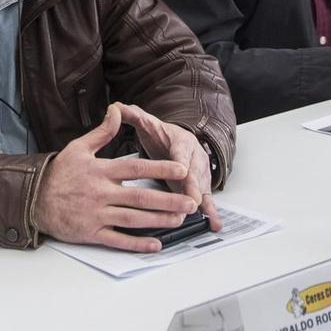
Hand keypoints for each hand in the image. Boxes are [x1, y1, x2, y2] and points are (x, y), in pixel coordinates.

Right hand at [31, 103, 198, 252]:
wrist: (33, 199)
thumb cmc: (58, 173)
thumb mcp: (78, 147)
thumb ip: (102, 132)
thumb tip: (116, 110)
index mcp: (101, 171)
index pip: (135, 169)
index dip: (159, 169)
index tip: (180, 170)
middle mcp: (101, 194)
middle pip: (140, 198)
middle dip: (168, 201)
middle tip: (190, 202)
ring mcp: (97, 215)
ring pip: (133, 219)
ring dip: (158, 221)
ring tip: (179, 220)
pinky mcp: (92, 232)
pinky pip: (118, 239)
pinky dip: (137, 243)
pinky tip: (155, 244)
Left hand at [118, 103, 220, 229]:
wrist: (179, 141)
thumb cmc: (163, 136)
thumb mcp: (148, 124)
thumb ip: (133, 116)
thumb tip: (117, 106)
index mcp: (181, 141)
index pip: (181, 152)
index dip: (181, 162)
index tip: (182, 170)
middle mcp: (194, 157)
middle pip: (194, 173)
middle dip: (193, 187)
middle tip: (191, 201)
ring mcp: (199, 173)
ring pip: (202, 188)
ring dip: (201, 202)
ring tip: (197, 214)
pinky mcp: (200, 187)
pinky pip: (207, 199)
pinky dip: (212, 211)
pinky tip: (214, 224)